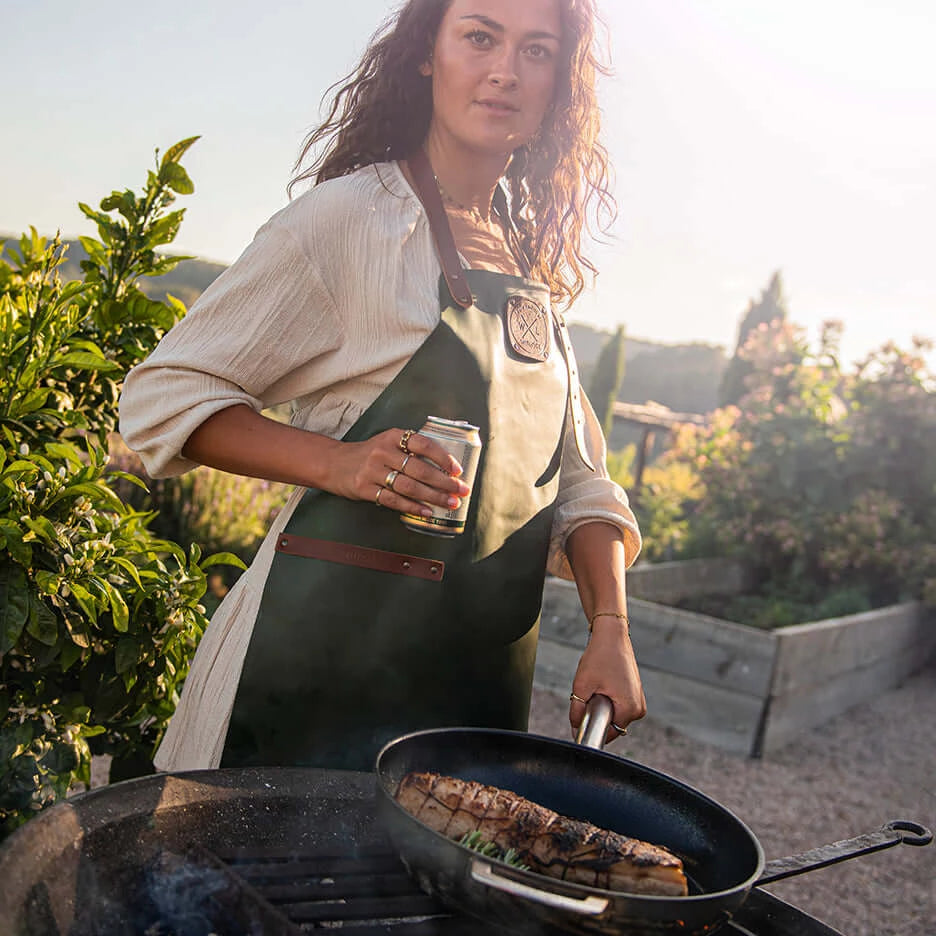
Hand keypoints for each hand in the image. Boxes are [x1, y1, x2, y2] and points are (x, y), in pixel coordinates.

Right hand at [325, 426, 470, 516]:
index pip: (424, 444)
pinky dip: (413, 507)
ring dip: (433, 497)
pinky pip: (393, 500)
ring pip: (409, 486)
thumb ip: (411, 449)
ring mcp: (373, 471)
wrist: (334, 463)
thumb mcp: (388, 442)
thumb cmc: (370, 454)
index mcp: (393, 436)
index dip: (443, 458)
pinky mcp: (365, 489)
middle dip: (444, 482)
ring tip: (450, 503)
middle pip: (420, 469)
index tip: (458, 470)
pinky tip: (427, 512)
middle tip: (461, 491)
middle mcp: (383, 452)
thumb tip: (446, 467)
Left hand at [569, 618, 645, 744]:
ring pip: (614, 715)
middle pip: (612, 725)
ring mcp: (639, 700)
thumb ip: (577, 712)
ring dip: (603, 706)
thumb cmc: (600, 657)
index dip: (592, 727)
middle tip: (590, 693)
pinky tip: (603, 683)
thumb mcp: (582, 686)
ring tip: (598, 685)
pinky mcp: (636, 693)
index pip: (608, 734)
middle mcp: (639, 708)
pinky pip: (619, 705)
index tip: (583, 713)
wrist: (612, 635)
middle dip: (597, 714)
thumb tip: (575, 729)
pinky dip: (608, 699)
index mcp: (630, 709)